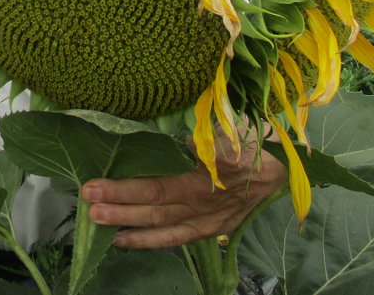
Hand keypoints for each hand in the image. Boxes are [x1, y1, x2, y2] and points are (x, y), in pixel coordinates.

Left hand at [79, 129, 287, 248]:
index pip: (157, 188)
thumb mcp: (235, 133)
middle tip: (87, 203)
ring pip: (164, 228)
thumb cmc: (254, 142)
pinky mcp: (213, 228)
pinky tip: (127, 239)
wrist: (286, 166)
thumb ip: (212, 141)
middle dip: (118, 208)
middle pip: (155, 210)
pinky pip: (179, 238)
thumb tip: (189, 142)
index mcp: (207, 181)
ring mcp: (209, 220)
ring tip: (99, 224)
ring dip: (130, 228)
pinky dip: (153, 241)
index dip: (124, 189)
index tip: (94, 184)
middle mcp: (205, 206)